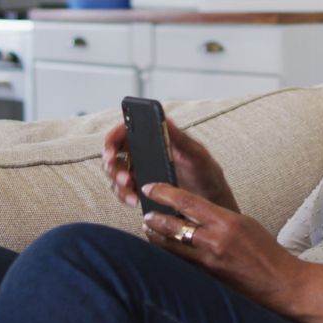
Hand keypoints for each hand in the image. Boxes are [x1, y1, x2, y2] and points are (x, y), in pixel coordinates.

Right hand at [102, 118, 238, 211]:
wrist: (211, 204)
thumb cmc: (207, 175)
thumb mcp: (197, 155)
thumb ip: (180, 138)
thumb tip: (165, 118)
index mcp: (154, 139)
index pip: (126, 132)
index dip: (113, 138)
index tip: (111, 149)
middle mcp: (144, 153)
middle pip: (115, 154)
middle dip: (112, 166)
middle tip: (123, 176)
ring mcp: (140, 172)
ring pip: (115, 174)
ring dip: (117, 184)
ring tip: (131, 192)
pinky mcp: (140, 190)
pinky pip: (123, 192)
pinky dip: (124, 196)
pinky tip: (135, 201)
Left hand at [141, 182, 304, 311]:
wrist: (279, 283)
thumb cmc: (266, 251)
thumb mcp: (244, 223)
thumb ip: (218, 216)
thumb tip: (193, 210)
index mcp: (226, 222)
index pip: (187, 202)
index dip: (164, 193)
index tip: (150, 188)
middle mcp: (214, 241)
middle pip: (172, 225)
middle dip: (154, 217)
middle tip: (145, 212)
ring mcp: (208, 262)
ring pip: (170, 247)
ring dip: (155, 237)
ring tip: (147, 229)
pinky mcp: (206, 278)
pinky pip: (179, 262)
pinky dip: (167, 254)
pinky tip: (161, 250)